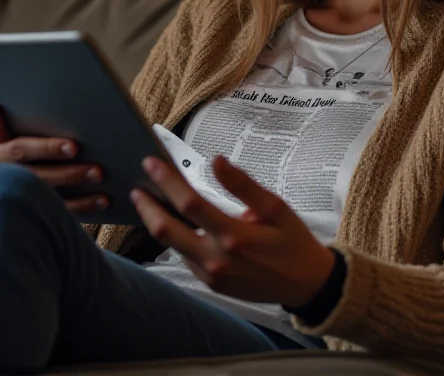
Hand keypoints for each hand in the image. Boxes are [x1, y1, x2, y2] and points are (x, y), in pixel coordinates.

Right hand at [0, 110, 108, 214]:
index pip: (22, 150)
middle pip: (39, 179)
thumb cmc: (8, 137)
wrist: (6, 177)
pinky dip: (80, 210)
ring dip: (80, 199)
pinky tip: (101, 203)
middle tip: (99, 171)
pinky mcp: (31, 210)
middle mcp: (7, 177)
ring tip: (104, 193)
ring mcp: (17, 196)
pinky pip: (55, 214)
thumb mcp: (2, 126)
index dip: (47, 148)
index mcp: (1, 153)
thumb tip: (14, 99)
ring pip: (48, 202)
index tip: (73, 146)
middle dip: (70, 175)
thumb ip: (7, 115)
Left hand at [131, 155, 335, 306]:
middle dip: (147, 206)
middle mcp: (216, 258)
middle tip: (137, 186)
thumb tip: (217, 159)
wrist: (305, 283)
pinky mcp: (210, 284)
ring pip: (172, 245)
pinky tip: (175, 222)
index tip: (151, 162)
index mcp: (233, 235)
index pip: (189, 203)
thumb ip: (243, 184)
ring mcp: (211, 274)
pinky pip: (185, 257)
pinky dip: (176, 237)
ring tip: (151, 200)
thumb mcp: (275, 207)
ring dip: (158, 221)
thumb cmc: (292, 240)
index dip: (167, 181)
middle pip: (166, 230)